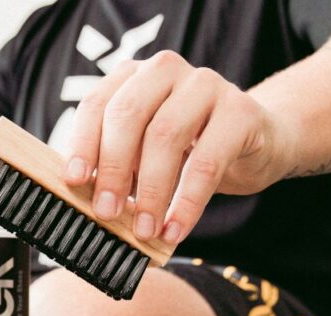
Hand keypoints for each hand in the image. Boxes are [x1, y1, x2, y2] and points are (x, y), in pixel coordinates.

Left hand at [64, 50, 293, 243]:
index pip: (97, 104)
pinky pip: (207, 161)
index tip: (73, 181)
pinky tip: (176, 228)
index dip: (82, 143)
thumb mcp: (143, 152)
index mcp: (132, 76)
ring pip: (166, 136)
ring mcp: (206, 84)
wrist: (257, 142)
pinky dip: (188, 202)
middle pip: (128, 114)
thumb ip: (115, 165)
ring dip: (150, 191)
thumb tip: (83, 200)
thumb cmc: (187, 149)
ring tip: (144, 230)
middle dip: (113, 168)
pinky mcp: (241, 111)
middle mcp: (165, 70)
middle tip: (106, 212)